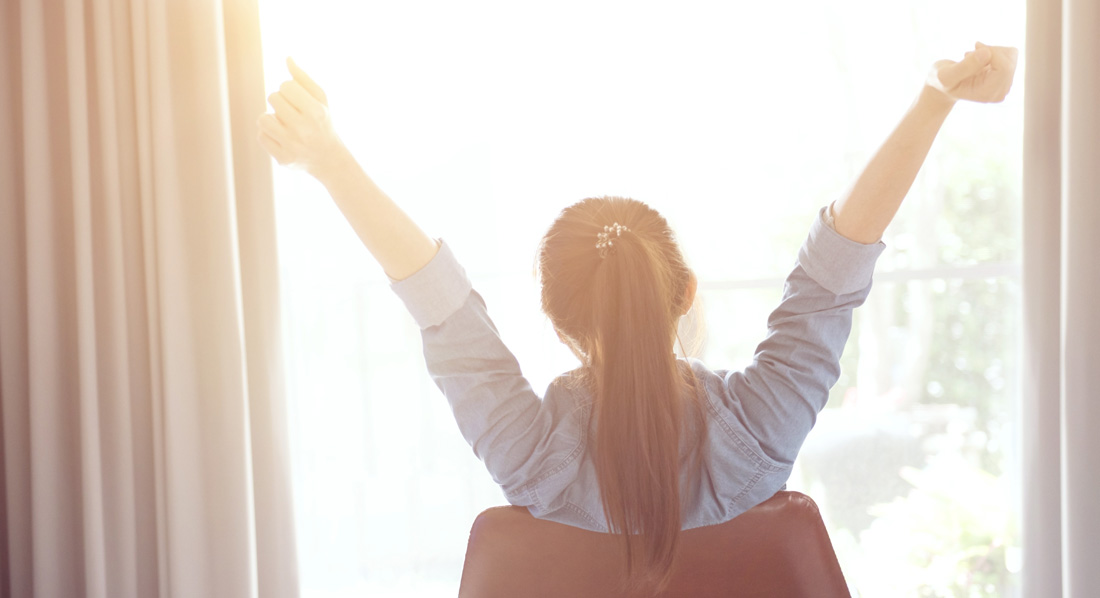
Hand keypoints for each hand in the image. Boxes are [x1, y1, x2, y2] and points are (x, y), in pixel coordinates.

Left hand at [257, 58, 344, 175]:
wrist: (328, 158)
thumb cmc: (322, 122)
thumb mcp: (320, 99)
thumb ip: (303, 78)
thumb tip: (288, 58)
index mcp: (316, 112)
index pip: (286, 86)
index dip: (289, 90)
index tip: (299, 100)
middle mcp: (304, 129)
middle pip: (273, 98)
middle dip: (280, 102)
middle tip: (292, 112)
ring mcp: (293, 146)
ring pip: (262, 118)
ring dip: (271, 118)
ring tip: (283, 124)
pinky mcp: (283, 159)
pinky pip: (261, 136)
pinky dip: (268, 134)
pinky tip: (281, 137)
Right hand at [926, 42, 1018, 102]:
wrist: (944, 85)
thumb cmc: (941, 81)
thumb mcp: (945, 75)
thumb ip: (964, 67)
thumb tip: (987, 53)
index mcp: (987, 94)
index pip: (1004, 68)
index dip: (993, 52)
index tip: (975, 46)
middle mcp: (1000, 92)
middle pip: (1009, 61)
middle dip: (991, 50)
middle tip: (971, 51)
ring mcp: (1004, 84)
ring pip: (1011, 55)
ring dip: (992, 50)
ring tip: (973, 57)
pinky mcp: (1006, 75)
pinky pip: (1010, 53)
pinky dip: (996, 50)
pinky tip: (980, 58)